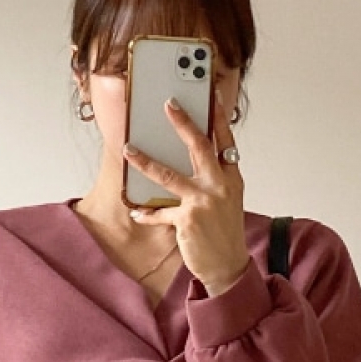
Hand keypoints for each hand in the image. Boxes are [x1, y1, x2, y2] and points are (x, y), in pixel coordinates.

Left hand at [122, 92, 250, 295]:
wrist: (228, 267)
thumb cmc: (224, 234)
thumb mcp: (227, 202)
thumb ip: (215, 180)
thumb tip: (192, 160)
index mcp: (231, 179)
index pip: (225, 141)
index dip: (219, 116)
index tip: (212, 94)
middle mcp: (220, 186)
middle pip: (200, 147)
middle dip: (183, 123)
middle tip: (168, 104)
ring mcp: (203, 203)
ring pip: (169, 175)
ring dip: (145, 161)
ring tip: (128, 150)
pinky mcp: (187, 220)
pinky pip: (160, 212)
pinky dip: (146, 213)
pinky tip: (136, 212)